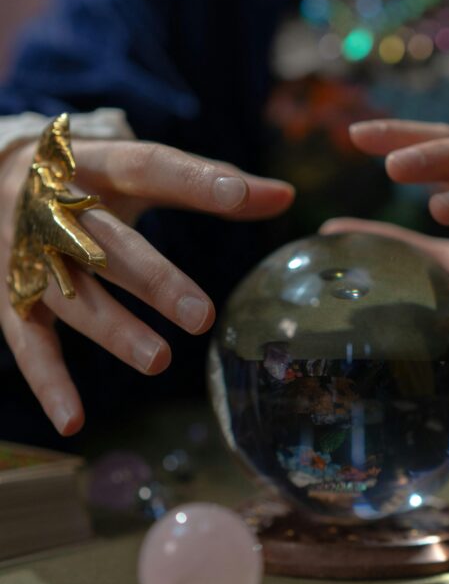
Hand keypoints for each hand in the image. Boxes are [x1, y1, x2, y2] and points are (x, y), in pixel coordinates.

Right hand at [0, 138, 293, 434]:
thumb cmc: (86, 176)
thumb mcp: (135, 166)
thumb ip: (205, 182)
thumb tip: (286, 197)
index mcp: (93, 162)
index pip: (148, 165)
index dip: (195, 180)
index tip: (244, 197)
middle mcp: (51, 203)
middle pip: (105, 242)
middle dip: (151, 279)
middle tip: (201, 316)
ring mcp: (24, 251)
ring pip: (67, 294)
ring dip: (111, 330)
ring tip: (160, 360)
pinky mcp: (8, 290)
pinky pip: (24, 338)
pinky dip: (47, 382)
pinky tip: (73, 422)